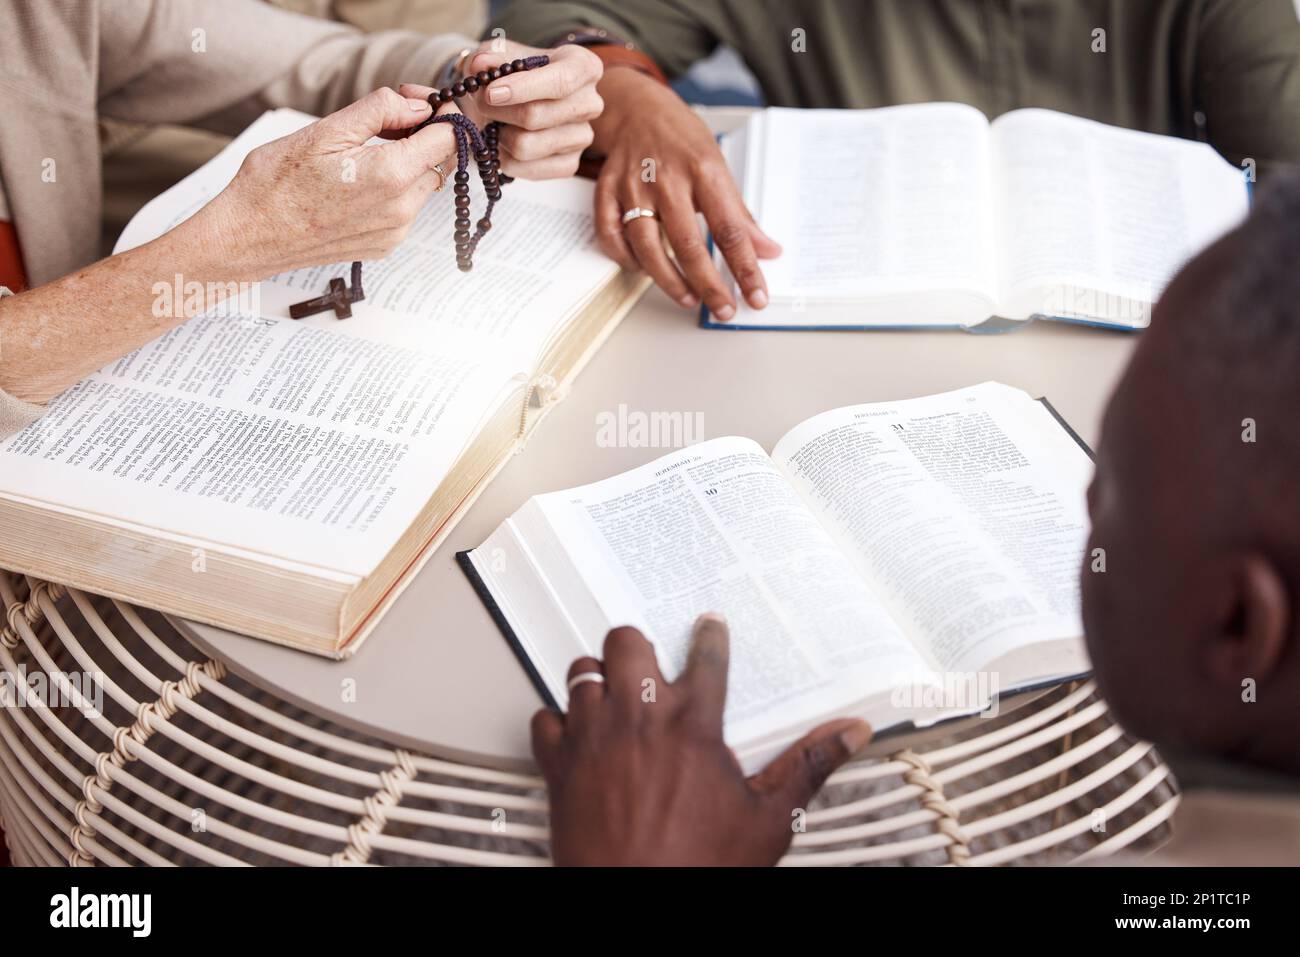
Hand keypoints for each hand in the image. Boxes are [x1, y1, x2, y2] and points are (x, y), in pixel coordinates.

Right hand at [207, 87, 455, 277]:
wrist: (249, 236)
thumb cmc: (276, 182)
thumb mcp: (326, 130)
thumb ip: (381, 111)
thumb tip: (418, 106)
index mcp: (391, 175)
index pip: (448, 138)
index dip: (440, 113)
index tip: (420, 102)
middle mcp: (401, 210)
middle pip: (439, 162)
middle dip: (422, 136)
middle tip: (385, 123)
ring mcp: (395, 232)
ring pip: (424, 186)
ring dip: (408, 164)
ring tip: (366, 154)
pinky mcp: (385, 246)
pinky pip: (407, 210)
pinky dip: (395, 190)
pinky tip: (360, 183)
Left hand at [401, 39, 602, 179]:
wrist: (520, 98)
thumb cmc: (515, 71)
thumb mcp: (500, 52)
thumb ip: (490, 56)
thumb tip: (480, 65)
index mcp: (583, 67)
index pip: (559, 82)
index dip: (523, 88)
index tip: (491, 93)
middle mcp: (590, 103)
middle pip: (536, 116)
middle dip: (497, 111)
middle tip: (480, 103)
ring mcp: (582, 137)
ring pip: (526, 146)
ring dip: (499, 135)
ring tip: (496, 122)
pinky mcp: (571, 164)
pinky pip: (527, 169)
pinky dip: (505, 157)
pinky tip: (504, 141)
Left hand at [531, 614, 872, 865]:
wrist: (636, 903)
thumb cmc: (696, 867)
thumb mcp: (767, 819)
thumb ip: (807, 767)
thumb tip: (847, 735)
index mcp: (693, 725)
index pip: (706, 656)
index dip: (709, 635)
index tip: (708, 627)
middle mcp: (639, 719)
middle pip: (627, 643)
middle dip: (638, 646)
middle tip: (648, 664)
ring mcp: (593, 737)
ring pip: (582, 672)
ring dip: (596, 679)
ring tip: (611, 692)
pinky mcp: (558, 763)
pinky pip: (544, 719)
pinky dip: (556, 721)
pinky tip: (572, 733)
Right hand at [590, 68, 781, 317]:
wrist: (636, 108)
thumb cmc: (681, 139)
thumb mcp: (718, 165)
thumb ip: (739, 212)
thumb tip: (767, 250)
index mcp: (703, 169)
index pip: (730, 229)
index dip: (745, 268)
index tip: (757, 295)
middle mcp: (666, 179)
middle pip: (688, 244)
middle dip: (709, 284)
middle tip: (724, 308)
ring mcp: (632, 186)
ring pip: (646, 246)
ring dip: (669, 280)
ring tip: (689, 298)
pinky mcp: (606, 192)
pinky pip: (611, 237)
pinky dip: (627, 260)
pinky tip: (645, 271)